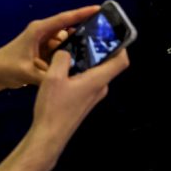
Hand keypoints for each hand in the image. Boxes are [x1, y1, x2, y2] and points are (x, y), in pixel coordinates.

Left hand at [0, 6, 99, 88]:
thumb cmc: (6, 67)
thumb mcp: (28, 73)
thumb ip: (48, 76)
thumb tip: (67, 79)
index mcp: (39, 30)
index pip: (64, 19)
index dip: (82, 13)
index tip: (98, 9)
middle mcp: (44, 33)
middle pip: (69, 28)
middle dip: (84, 31)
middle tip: (103, 37)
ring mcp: (45, 42)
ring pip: (67, 41)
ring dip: (77, 46)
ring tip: (94, 52)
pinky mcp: (46, 51)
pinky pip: (62, 50)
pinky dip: (69, 55)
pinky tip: (81, 62)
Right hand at [25, 46, 129, 163]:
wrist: (50, 135)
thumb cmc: (54, 107)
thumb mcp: (53, 78)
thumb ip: (61, 59)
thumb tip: (66, 51)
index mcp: (98, 81)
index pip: (121, 61)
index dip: (121, 47)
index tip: (112, 36)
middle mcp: (100, 88)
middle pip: (108, 65)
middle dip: (100, 50)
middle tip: (87, 37)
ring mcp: (93, 96)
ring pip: (96, 73)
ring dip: (88, 61)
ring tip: (73, 50)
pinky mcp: (85, 101)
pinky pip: (88, 81)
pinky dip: (81, 71)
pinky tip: (65, 68)